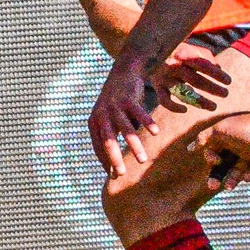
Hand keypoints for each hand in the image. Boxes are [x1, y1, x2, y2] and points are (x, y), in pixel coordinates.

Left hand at [90, 60, 161, 175]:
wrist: (121, 73)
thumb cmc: (115, 104)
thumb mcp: (107, 121)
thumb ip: (110, 140)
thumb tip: (112, 168)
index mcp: (94, 123)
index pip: (98, 147)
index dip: (105, 161)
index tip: (114, 175)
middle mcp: (102, 115)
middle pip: (108, 141)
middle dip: (115, 158)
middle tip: (122, 173)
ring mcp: (115, 107)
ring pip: (126, 130)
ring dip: (135, 146)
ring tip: (143, 160)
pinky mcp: (127, 99)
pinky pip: (139, 113)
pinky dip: (147, 123)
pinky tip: (155, 133)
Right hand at [142, 47, 232, 112]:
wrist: (146, 50)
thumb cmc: (175, 50)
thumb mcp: (190, 48)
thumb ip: (206, 56)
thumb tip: (220, 70)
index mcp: (183, 55)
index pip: (203, 65)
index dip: (217, 74)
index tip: (229, 81)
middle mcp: (174, 66)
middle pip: (196, 80)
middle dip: (213, 89)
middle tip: (226, 94)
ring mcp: (164, 77)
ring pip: (183, 93)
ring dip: (200, 101)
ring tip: (213, 107)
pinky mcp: (157, 86)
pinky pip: (165, 100)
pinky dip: (174, 107)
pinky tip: (185, 109)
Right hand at [196, 113, 249, 191]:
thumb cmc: (246, 130)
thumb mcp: (221, 130)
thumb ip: (204, 138)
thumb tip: (190, 148)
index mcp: (225, 137)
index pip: (212, 151)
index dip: (210, 157)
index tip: (216, 159)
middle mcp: (236, 146)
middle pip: (222, 165)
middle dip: (216, 176)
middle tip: (212, 186)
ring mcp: (249, 155)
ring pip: (236, 171)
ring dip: (231, 179)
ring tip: (230, 187)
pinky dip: (249, 176)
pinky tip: (248, 176)